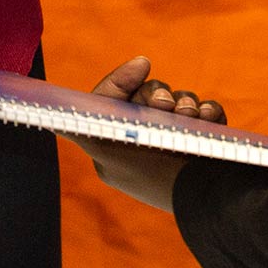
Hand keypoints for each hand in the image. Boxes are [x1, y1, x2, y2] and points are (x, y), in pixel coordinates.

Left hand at [67, 55, 227, 213]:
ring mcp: (175, 142)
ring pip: (178, 100)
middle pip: (147, 96)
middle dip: (159, 94)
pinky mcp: (205, 143)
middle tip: (167, 105)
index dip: (124, 80)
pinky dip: (209, 111)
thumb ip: (77, 125)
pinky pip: (206, 113)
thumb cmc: (149, 176)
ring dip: (186, 102)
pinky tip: (209, 117)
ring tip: (191, 115)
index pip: (113, 101)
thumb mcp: (102, 147)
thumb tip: (58, 109)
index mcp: (117, 146)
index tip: (143, 64)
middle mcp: (143, 143)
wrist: (205, 203)